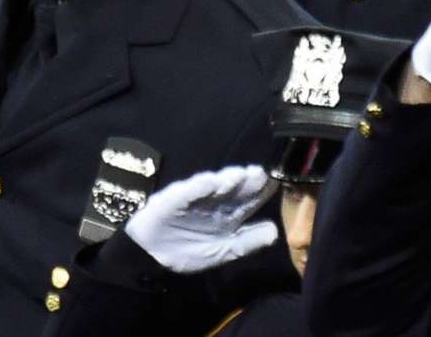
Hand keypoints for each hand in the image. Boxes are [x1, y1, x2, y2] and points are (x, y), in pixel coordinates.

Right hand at [125, 166, 278, 272]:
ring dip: (224, 181)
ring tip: (238, 175)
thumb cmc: (190, 251)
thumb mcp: (224, 251)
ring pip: (211, 187)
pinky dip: (196, 188)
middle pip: (233, 190)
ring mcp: (192, 199)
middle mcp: (213, 203)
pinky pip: (185, 193)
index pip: (249, 201)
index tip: (277, 182)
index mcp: (228, 215)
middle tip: (259, 173)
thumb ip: (249, 242)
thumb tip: (275, 231)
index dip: (262, 191)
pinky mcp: (171, 200)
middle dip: (246, 181)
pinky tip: (208, 183)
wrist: (153, 257)